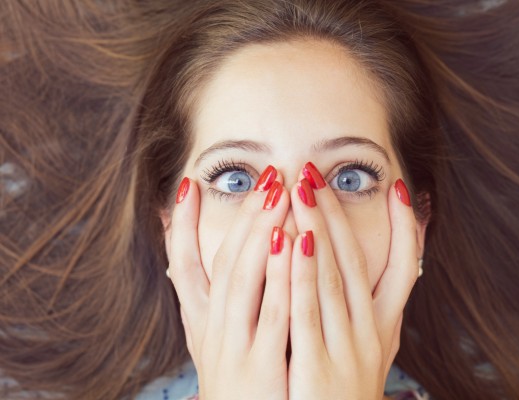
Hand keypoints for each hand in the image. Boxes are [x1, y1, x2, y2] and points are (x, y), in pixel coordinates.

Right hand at [166, 169, 290, 399]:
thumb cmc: (239, 388)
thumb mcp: (215, 348)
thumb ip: (209, 305)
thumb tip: (187, 263)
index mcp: (202, 325)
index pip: (182, 265)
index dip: (180, 225)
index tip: (189, 184)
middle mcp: (211, 333)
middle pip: (223, 262)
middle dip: (244, 218)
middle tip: (267, 178)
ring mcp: (234, 349)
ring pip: (241, 279)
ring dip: (259, 232)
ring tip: (279, 193)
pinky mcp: (260, 368)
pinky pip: (271, 313)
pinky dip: (278, 275)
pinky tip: (292, 241)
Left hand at [287, 164, 420, 399]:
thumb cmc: (343, 395)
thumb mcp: (365, 352)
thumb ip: (362, 311)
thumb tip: (362, 274)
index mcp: (384, 329)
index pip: (404, 270)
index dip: (405, 228)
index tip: (400, 189)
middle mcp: (372, 335)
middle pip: (356, 262)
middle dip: (336, 215)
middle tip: (317, 174)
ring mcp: (348, 351)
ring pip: (334, 278)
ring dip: (319, 231)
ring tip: (303, 190)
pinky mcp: (318, 368)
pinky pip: (308, 313)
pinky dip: (301, 273)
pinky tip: (290, 240)